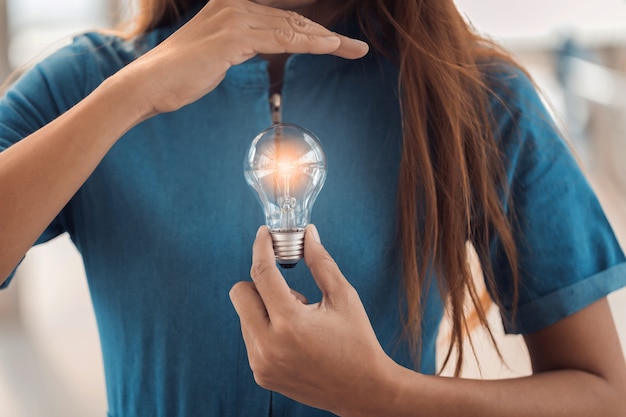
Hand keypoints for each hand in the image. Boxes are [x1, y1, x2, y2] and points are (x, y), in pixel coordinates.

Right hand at [125, 0, 368, 115]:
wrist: (148, 85)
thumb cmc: (179, 75)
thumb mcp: (216, 55)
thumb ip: (239, 44)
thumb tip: (255, 46)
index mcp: (231, 6)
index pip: (282, 16)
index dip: (310, 28)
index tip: (336, 40)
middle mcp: (235, 4)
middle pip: (293, 19)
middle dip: (327, 35)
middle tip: (356, 47)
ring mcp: (234, 17)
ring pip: (293, 28)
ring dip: (328, 41)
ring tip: (355, 50)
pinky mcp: (233, 36)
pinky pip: (283, 39)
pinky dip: (311, 44)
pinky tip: (332, 49)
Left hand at [230, 225, 395, 415]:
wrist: (363, 390)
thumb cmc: (357, 341)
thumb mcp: (343, 297)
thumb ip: (321, 262)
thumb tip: (307, 234)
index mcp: (290, 323)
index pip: (262, 273)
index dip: (261, 248)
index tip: (264, 235)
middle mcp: (268, 345)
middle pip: (240, 293)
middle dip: (259, 282)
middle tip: (290, 290)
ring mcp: (261, 363)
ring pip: (244, 315)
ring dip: (265, 308)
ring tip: (299, 321)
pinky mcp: (260, 374)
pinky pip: (250, 336)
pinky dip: (266, 328)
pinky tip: (294, 338)